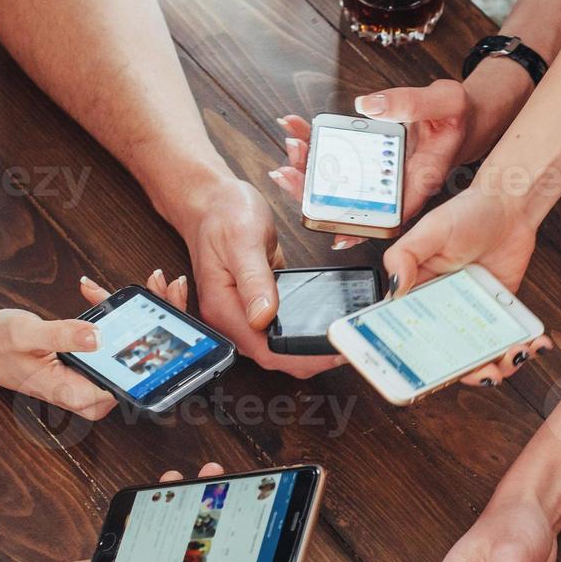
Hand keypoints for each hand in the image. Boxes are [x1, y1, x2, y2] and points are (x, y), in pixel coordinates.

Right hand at [0, 269, 184, 420]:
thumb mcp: (26, 334)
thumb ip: (61, 336)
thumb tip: (97, 337)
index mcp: (74, 393)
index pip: (127, 388)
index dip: (152, 360)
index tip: (168, 327)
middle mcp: (86, 391)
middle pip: (136, 371)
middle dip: (157, 330)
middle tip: (170, 291)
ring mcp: (88, 379)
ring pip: (129, 357)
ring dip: (144, 320)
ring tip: (158, 284)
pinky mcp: (87, 365)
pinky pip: (114, 347)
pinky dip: (122, 319)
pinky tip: (120, 291)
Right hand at [179, 177, 341, 378]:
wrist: (213, 202)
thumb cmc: (223, 215)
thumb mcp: (243, 241)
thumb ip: (255, 280)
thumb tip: (264, 316)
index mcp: (223, 308)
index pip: (264, 350)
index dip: (300, 358)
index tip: (332, 351)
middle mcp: (231, 318)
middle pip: (273, 356)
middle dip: (309, 359)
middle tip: (347, 347)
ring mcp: (243, 314)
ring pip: (278, 347)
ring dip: (307, 349)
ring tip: (342, 340)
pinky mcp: (256, 306)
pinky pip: (280, 330)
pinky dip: (302, 333)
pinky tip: (324, 328)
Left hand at [269, 81, 474, 250]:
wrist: (460, 116)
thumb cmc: (457, 116)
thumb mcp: (446, 101)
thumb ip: (412, 104)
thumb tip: (369, 107)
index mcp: (419, 180)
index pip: (388, 214)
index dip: (359, 227)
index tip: (333, 231)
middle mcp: (396, 184)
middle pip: (350, 200)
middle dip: (316, 190)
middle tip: (291, 171)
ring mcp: (380, 174)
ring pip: (338, 181)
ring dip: (310, 168)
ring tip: (291, 147)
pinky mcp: (370, 159)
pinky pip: (338, 158)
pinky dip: (316, 145)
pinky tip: (297, 132)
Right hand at [383, 185, 549, 384]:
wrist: (509, 207)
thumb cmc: (467, 214)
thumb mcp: (429, 231)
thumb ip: (404, 257)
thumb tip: (393, 290)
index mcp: (419, 296)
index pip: (408, 336)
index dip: (413, 362)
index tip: (422, 378)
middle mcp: (444, 311)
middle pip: (448, 357)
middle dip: (464, 373)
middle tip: (482, 373)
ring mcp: (474, 315)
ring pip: (481, 356)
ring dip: (499, 367)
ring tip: (512, 356)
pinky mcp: (501, 314)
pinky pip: (508, 340)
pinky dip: (523, 349)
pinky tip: (534, 346)